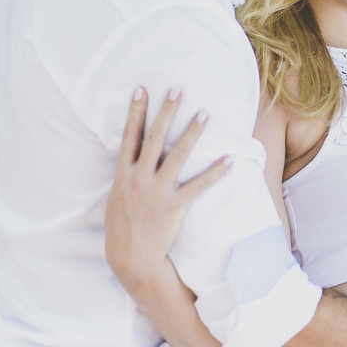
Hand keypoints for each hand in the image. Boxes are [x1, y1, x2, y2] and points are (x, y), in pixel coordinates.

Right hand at [105, 87, 230, 289]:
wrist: (131, 258)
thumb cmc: (123, 226)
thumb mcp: (117, 195)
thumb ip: (127, 173)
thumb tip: (133, 153)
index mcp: (123, 174)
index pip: (129, 136)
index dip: (135, 111)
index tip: (141, 89)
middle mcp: (139, 178)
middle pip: (154, 138)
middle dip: (167, 111)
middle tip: (177, 89)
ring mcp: (157, 191)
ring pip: (178, 155)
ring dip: (192, 132)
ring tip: (205, 113)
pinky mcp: (174, 206)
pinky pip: (199, 185)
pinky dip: (216, 172)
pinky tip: (230, 159)